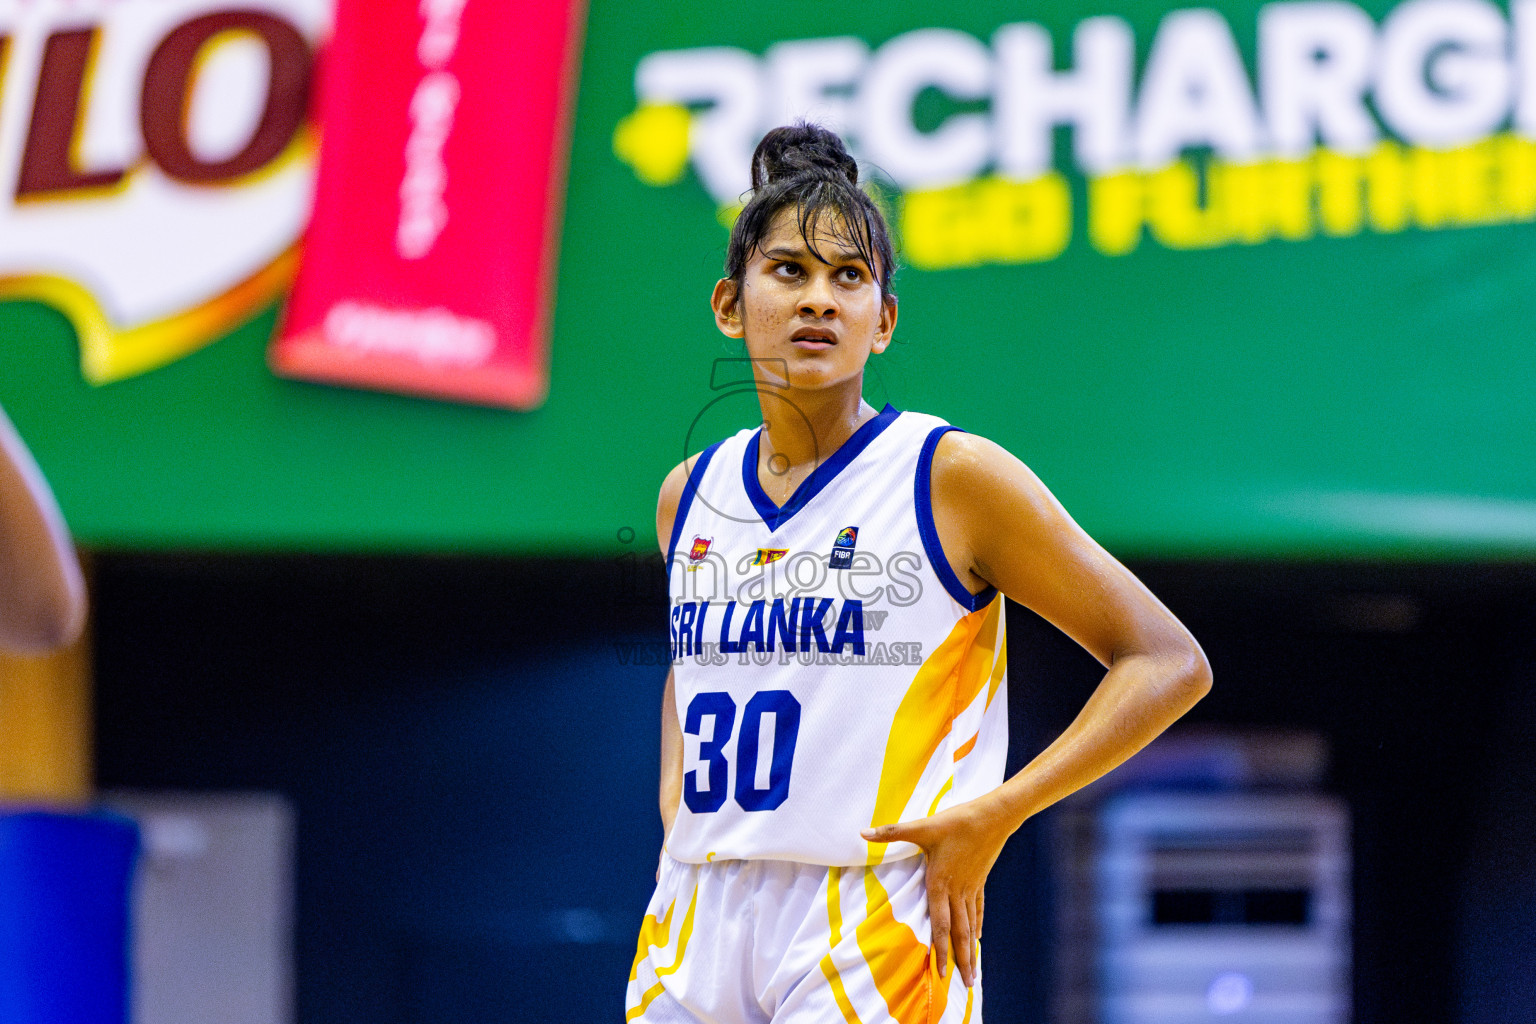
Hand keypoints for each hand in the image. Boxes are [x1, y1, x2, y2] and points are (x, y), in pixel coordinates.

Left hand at [861, 797, 1013, 987]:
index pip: (940, 923)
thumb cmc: (957, 822)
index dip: (939, 948)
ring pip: (970, 925)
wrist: (993, 816)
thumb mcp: (922, 826)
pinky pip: (978, 909)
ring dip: (971, 949)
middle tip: (965, 984)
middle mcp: (957, 891)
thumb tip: (863, 833)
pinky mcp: (979, 881)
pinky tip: (978, 938)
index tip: (940, 971)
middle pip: (959, 932)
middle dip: (961, 959)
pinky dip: (977, 925)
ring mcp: (971, 887)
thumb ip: (892, 833)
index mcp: (941, 882)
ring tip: (974, 972)